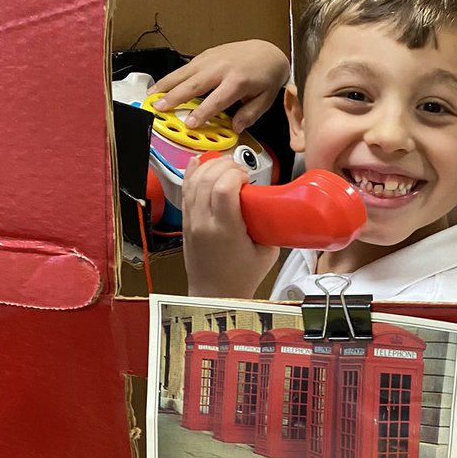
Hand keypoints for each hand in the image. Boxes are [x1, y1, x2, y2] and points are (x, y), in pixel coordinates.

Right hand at [153, 40, 290, 131]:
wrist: (267, 51)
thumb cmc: (266, 76)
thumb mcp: (265, 99)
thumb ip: (250, 115)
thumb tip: (235, 128)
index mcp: (238, 82)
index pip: (217, 100)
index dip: (202, 112)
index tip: (190, 123)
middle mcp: (222, 68)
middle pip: (194, 84)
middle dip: (174, 97)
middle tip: (159, 108)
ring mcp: (211, 59)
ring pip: (184, 73)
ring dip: (165, 85)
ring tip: (150, 97)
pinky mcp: (205, 55)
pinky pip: (185, 67)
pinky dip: (171, 77)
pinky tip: (160, 85)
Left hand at [182, 158, 278, 298]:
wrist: (215, 294)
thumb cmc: (240, 278)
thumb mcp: (267, 252)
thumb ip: (269, 224)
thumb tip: (272, 202)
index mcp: (225, 230)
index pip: (224, 188)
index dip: (236, 173)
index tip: (248, 178)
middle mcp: (204, 223)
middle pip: (207, 178)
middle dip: (225, 165)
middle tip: (239, 170)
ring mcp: (192, 221)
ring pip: (194, 180)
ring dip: (210, 166)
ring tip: (225, 166)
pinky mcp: (186, 221)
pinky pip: (185, 189)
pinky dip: (192, 172)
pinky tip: (200, 163)